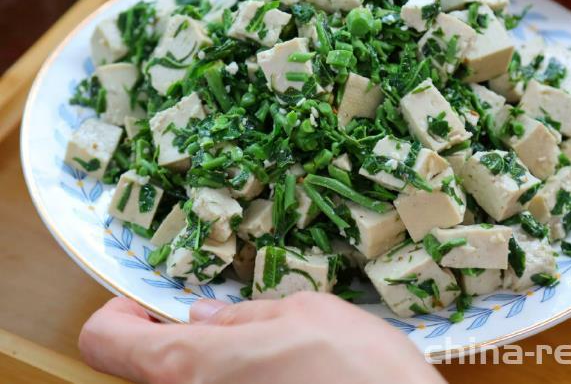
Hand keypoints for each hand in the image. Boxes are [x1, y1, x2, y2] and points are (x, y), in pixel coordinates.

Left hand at [79, 294, 445, 383]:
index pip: (106, 341)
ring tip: (266, 352)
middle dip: (178, 339)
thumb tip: (203, 318)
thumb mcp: (304, 313)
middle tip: (223, 323)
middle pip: (148, 368)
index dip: (120, 314)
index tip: (148, 302)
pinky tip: (282, 376)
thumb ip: (243, 316)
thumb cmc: (357, 370)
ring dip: (214, 365)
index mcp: (193, 366)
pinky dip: (236, 383)